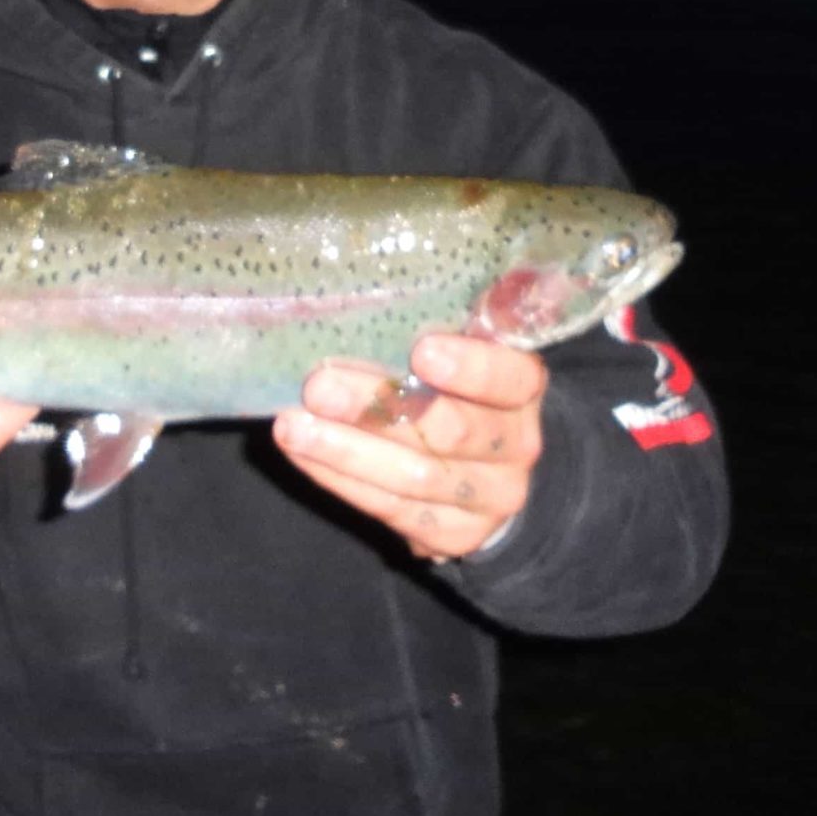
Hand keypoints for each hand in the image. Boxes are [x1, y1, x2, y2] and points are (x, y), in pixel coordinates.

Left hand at [275, 334, 545, 561]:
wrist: (499, 474)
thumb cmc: (468, 392)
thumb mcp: (476, 350)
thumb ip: (466, 321)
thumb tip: (432, 278)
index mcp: (524, 393)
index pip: (511, 380)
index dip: (471, 368)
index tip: (421, 351)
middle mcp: (515, 450)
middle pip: (450, 431)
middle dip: (378, 408)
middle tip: (319, 385)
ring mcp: (488, 500)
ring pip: (413, 478)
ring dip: (344, 450)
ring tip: (292, 425)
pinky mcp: (454, 537)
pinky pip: (391, 510)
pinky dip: (340, 480)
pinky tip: (302, 453)